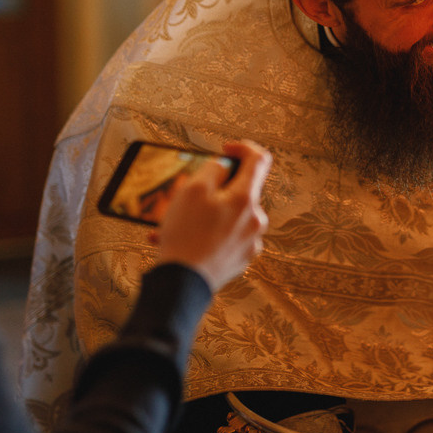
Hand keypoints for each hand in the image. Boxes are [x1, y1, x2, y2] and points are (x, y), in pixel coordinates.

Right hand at [155, 140, 271, 290]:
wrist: (183, 285)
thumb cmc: (186, 235)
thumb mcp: (194, 189)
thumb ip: (214, 169)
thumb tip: (224, 166)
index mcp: (246, 199)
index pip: (259, 160)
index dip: (243, 148)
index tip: (225, 150)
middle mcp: (255, 221)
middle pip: (241, 191)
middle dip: (215, 189)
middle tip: (188, 195)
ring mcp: (249, 243)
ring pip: (227, 217)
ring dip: (203, 215)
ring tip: (172, 223)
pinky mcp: (239, 260)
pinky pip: (222, 238)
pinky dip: (203, 234)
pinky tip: (176, 239)